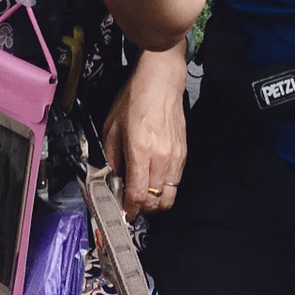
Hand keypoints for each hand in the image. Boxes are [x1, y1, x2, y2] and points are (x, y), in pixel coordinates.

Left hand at [103, 51, 188, 218]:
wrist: (161, 82)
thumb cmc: (136, 98)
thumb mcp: (112, 126)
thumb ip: (111, 157)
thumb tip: (111, 179)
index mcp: (140, 150)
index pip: (138, 195)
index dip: (130, 209)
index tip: (124, 212)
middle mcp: (161, 157)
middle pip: (155, 202)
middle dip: (141, 208)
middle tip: (131, 202)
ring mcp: (175, 157)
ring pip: (169, 197)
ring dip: (155, 201)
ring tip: (143, 193)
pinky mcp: (183, 154)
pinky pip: (176, 183)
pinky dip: (164, 188)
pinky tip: (153, 178)